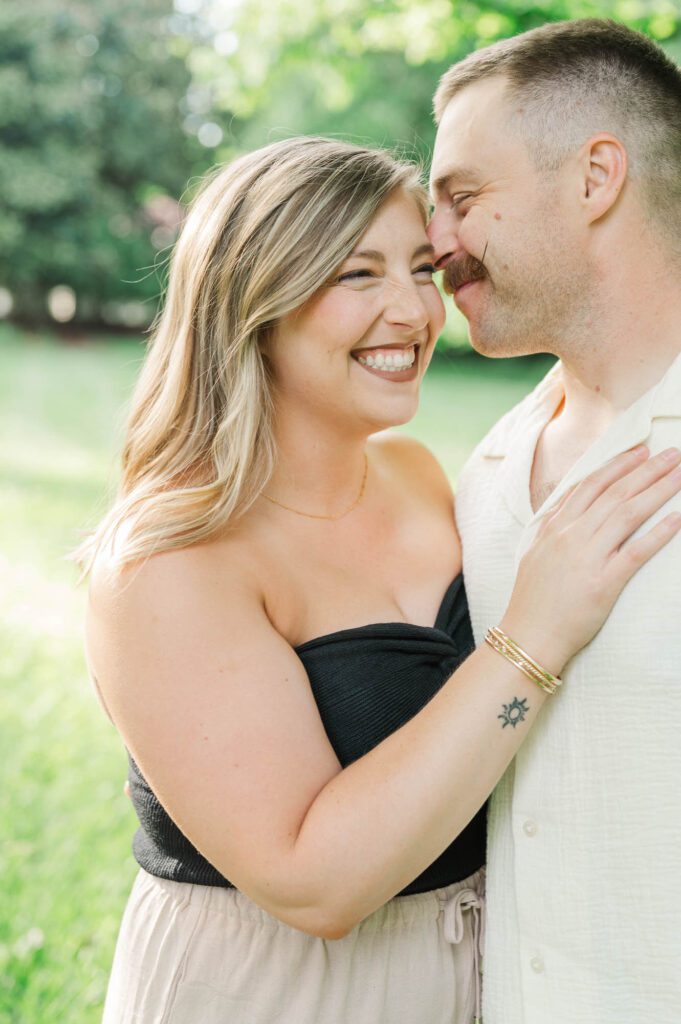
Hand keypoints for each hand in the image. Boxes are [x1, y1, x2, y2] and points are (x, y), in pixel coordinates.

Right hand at [501, 445, 680, 672]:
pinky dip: (659, 532)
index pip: (590, 485)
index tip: (640, 451)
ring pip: (628, 513)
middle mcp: (570, 536)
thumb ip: (552, 527)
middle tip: (672, 454)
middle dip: (646, 469)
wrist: (527, 636)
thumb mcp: (534, 553)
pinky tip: (677, 518)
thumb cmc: (532, 599)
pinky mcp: (603, 583)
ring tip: (679, 474)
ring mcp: (587, 558)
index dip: (618, 465)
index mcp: (554, 527)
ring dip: (658, 490)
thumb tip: (568, 507)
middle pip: (615, 493)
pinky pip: (636, 551)